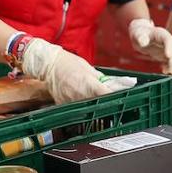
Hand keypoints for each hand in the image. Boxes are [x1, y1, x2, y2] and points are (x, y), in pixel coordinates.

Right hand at [21, 38, 136, 103]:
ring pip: (88, 109)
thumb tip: (115, 86)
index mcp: (87, 82)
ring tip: (99, 104)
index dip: (115, 98)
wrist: (49, 65)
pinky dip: (83, 107)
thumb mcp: (89, 68)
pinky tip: (85, 102)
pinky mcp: (64, 105)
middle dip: (107, 104)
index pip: (106, 94)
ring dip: (95, 107)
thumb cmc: (70, 63)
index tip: (122, 99)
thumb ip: (101, 80)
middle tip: (113, 104)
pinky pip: (77, 109)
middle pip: (98, 105)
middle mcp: (79, 94)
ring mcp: (71, 101)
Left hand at [128, 18, 171, 73]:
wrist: (141, 36)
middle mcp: (167, 39)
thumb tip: (143, 42)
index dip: (169, 47)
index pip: (167, 39)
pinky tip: (165, 71)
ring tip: (169, 72)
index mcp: (160, 33)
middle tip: (171, 69)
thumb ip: (140, 38)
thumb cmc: (139, 34)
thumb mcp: (137, 35)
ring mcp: (168, 47)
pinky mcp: (167, 54)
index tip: (168, 56)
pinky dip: (170, 66)